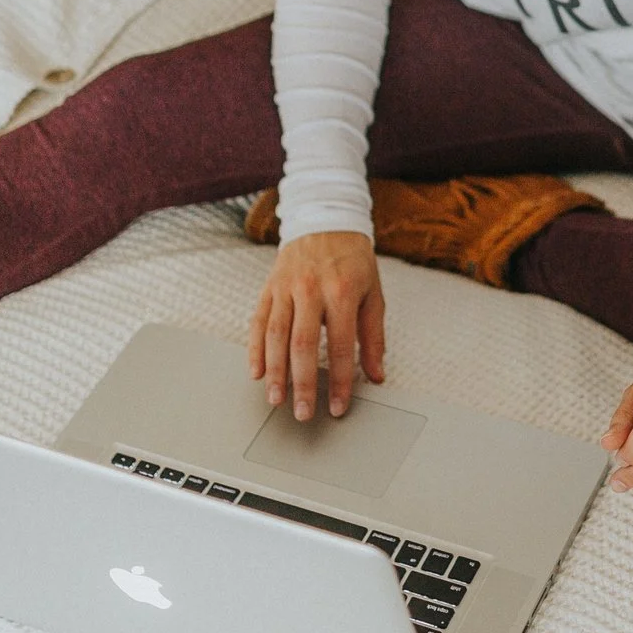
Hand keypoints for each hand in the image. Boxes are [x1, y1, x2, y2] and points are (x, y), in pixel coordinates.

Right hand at [246, 230, 385, 420]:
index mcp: (342, 292)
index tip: (338, 406)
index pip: (340, 345)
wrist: (325, 220)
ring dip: (275, 372)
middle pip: (302, 344)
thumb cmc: (353, 260)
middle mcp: (311, 290)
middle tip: (303, 413)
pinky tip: (256, 373)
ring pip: (276, 335)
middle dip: (303, 383)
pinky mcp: (269, 287)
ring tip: (277, 399)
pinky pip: (258, 321)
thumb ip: (373, 336)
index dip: (340, 380)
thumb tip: (376, 375)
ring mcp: (286, 288)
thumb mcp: (372, 293)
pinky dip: (255, 350)